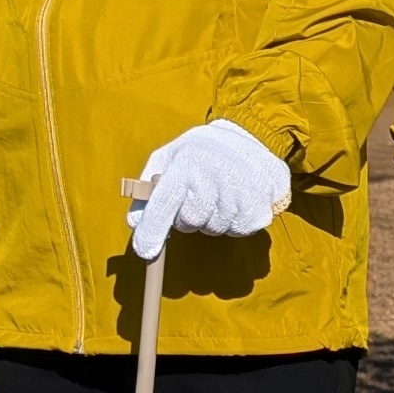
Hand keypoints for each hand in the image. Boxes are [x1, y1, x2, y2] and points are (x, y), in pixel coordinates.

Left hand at [126, 118, 292, 262]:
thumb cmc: (200, 152)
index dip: (152, 229)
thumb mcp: (168, 157)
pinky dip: (231, 221)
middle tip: (195, 196)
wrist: (252, 141)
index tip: (144, 250)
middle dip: (186, 217)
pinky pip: (235, 231)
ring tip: (218, 193)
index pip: (164, 203)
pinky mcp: (258, 211)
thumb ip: (147, 188)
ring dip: (210, 219)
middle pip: (189, 222)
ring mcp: (240, 195)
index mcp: (187, 163)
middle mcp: (214, 177)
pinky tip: (235, 199)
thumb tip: (135, 222)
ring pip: (212, 229)